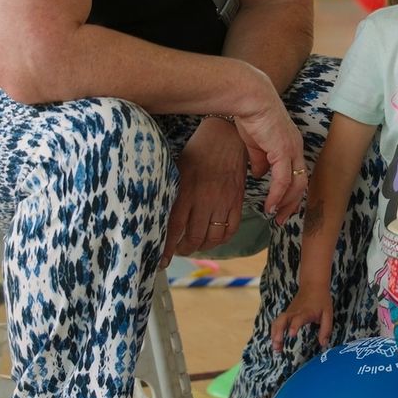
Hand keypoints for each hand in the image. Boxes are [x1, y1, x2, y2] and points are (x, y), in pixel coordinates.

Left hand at [163, 116, 245, 265]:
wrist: (227, 137)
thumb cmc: (197, 151)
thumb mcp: (178, 169)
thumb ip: (172, 192)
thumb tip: (159, 214)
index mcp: (186, 191)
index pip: (174, 228)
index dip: (167, 248)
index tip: (162, 260)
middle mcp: (205, 199)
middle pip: (194, 237)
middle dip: (184, 249)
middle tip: (178, 250)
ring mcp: (223, 202)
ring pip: (213, 237)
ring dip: (202, 247)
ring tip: (195, 245)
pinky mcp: (237, 201)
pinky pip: (231, 229)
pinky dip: (222, 240)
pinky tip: (214, 239)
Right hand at [231, 71, 307, 220]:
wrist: (250, 98)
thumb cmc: (251, 116)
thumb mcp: (256, 143)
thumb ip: (260, 160)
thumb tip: (260, 175)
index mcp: (291, 145)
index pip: (298, 174)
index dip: (292, 193)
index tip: (282, 207)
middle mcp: (296, 148)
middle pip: (302, 183)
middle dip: (292, 203)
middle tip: (281, 218)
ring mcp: (292, 150)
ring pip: (296, 184)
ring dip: (286, 203)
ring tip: (275, 216)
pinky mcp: (283, 151)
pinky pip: (283, 181)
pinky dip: (277, 196)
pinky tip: (269, 206)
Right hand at [272, 284, 333, 350]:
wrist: (313, 285)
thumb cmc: (321, 300)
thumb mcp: (328, 313)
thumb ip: (326, 329)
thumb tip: (323, 344)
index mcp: (306, 312)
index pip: (298, 319)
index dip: (294, 326)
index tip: (291, 334)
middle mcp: (294, 312)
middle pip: (282, 320)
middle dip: (278, 333)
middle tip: (277, 345)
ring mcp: (288, 313)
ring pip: (277, 322)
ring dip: (274, 334)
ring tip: (276, 348)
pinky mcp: (286, 314)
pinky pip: (277, 323)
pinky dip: (275, 332)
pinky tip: (276, 342)